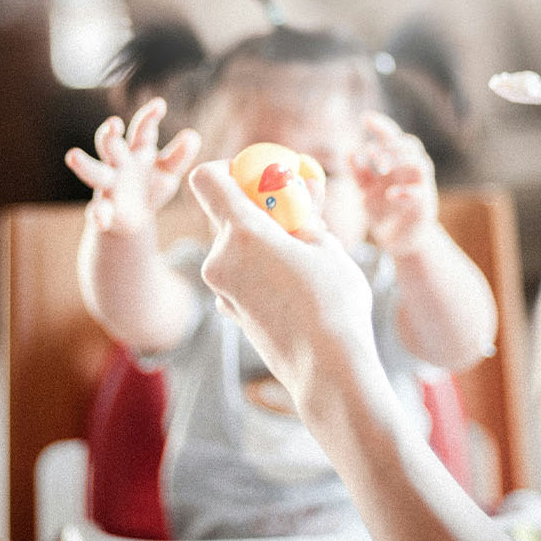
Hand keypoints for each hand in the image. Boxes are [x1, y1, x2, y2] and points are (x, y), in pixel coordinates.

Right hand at [64, 97, 201, 234]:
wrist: (135, 219)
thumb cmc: (151, 186)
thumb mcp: (169, 172)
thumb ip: (179, 155)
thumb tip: (193, 136)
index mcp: (137, 150)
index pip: (142, 130)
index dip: (149, 117)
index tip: (160, 105)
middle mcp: (119, 163)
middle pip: (110, 145)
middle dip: (110, 135)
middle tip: (112, 124)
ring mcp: (109, 185)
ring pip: (94, 172)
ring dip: (85, 164)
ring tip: (72, 155)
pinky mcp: (104, 209)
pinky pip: (98, 210)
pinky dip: (98, 214)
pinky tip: (100, 219)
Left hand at [187, 160, 378, 407]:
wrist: (327, 371)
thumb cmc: (334, 304)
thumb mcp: (327, 246)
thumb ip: (305, 214)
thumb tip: (302, 190)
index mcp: (242, 234)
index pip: (207, 179)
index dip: (228, 169)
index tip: (258, 178)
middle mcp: (220, 259)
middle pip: (224, 214)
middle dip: (256, 208)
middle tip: (294, 214)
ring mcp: (220, 289)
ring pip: (234, 246)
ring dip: (261, 241)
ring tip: (303, 255)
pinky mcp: (228, 311)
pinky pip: (238, 274)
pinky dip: (258, 269)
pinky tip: (293, 285)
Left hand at [353, 112, 438, 257]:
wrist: (400, 240)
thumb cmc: (384, 211)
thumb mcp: (366, 190)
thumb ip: (359, 172)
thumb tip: (349, 152)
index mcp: (398, 162)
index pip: (393, 137)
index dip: (382, 126)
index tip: (365, 118)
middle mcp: (412, 170)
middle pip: (410, 145)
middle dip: (391, 145)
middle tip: (371, 151)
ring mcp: (421, 187)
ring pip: (420, 164)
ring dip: (401, 161)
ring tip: (380, 167)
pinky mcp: (424, 206)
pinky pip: (420, 193)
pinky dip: (406, 191)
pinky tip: (390, 194)